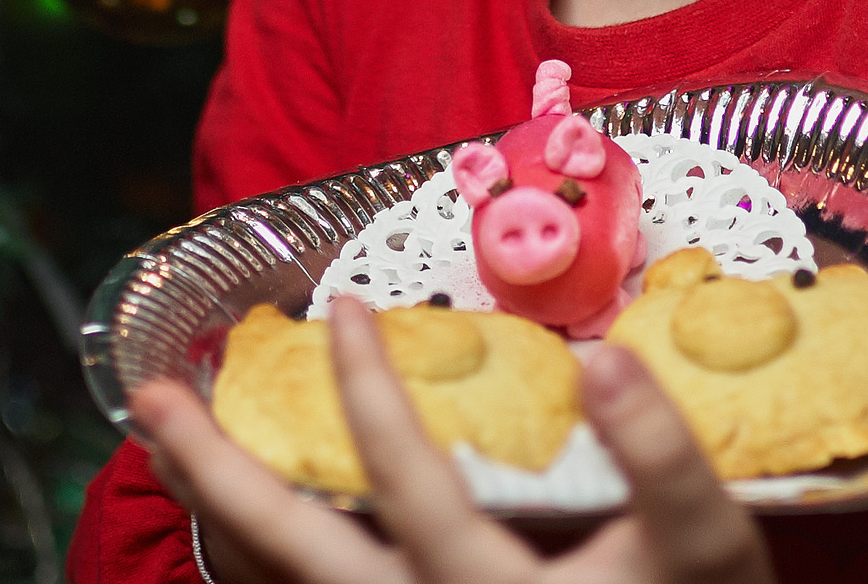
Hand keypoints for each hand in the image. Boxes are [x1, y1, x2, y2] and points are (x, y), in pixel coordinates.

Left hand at [130, 296, 774, 583]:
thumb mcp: (712, 555)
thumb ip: (663, 458)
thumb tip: (605, 359)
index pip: (418, 480)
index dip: (392, 391)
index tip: (358, 310)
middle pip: (299, 554)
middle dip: (221, 470)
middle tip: (155, 398)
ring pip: (288, 574)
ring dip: (219, 498)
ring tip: (160, 427)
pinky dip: (260, 545)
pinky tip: (230, 496)